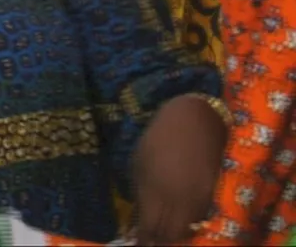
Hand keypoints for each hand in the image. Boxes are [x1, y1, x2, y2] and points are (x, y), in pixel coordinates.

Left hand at [132, 95, 227, 244]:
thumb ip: (140, 195)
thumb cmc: (159, 137)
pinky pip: (201, 217)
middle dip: (159, 240)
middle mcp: (179, 199)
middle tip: (151, 238)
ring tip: (165, 229)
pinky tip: (181, 216)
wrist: (196, 119)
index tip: (137, 241)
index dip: (143, 240)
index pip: (149, 229)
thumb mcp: (139, 163)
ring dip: (176, 233)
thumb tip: (138, 221)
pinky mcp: (215, 195)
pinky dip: (190, 222)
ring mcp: (200, 198)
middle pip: (170, 236)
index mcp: (155, 190)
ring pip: (188, 230)